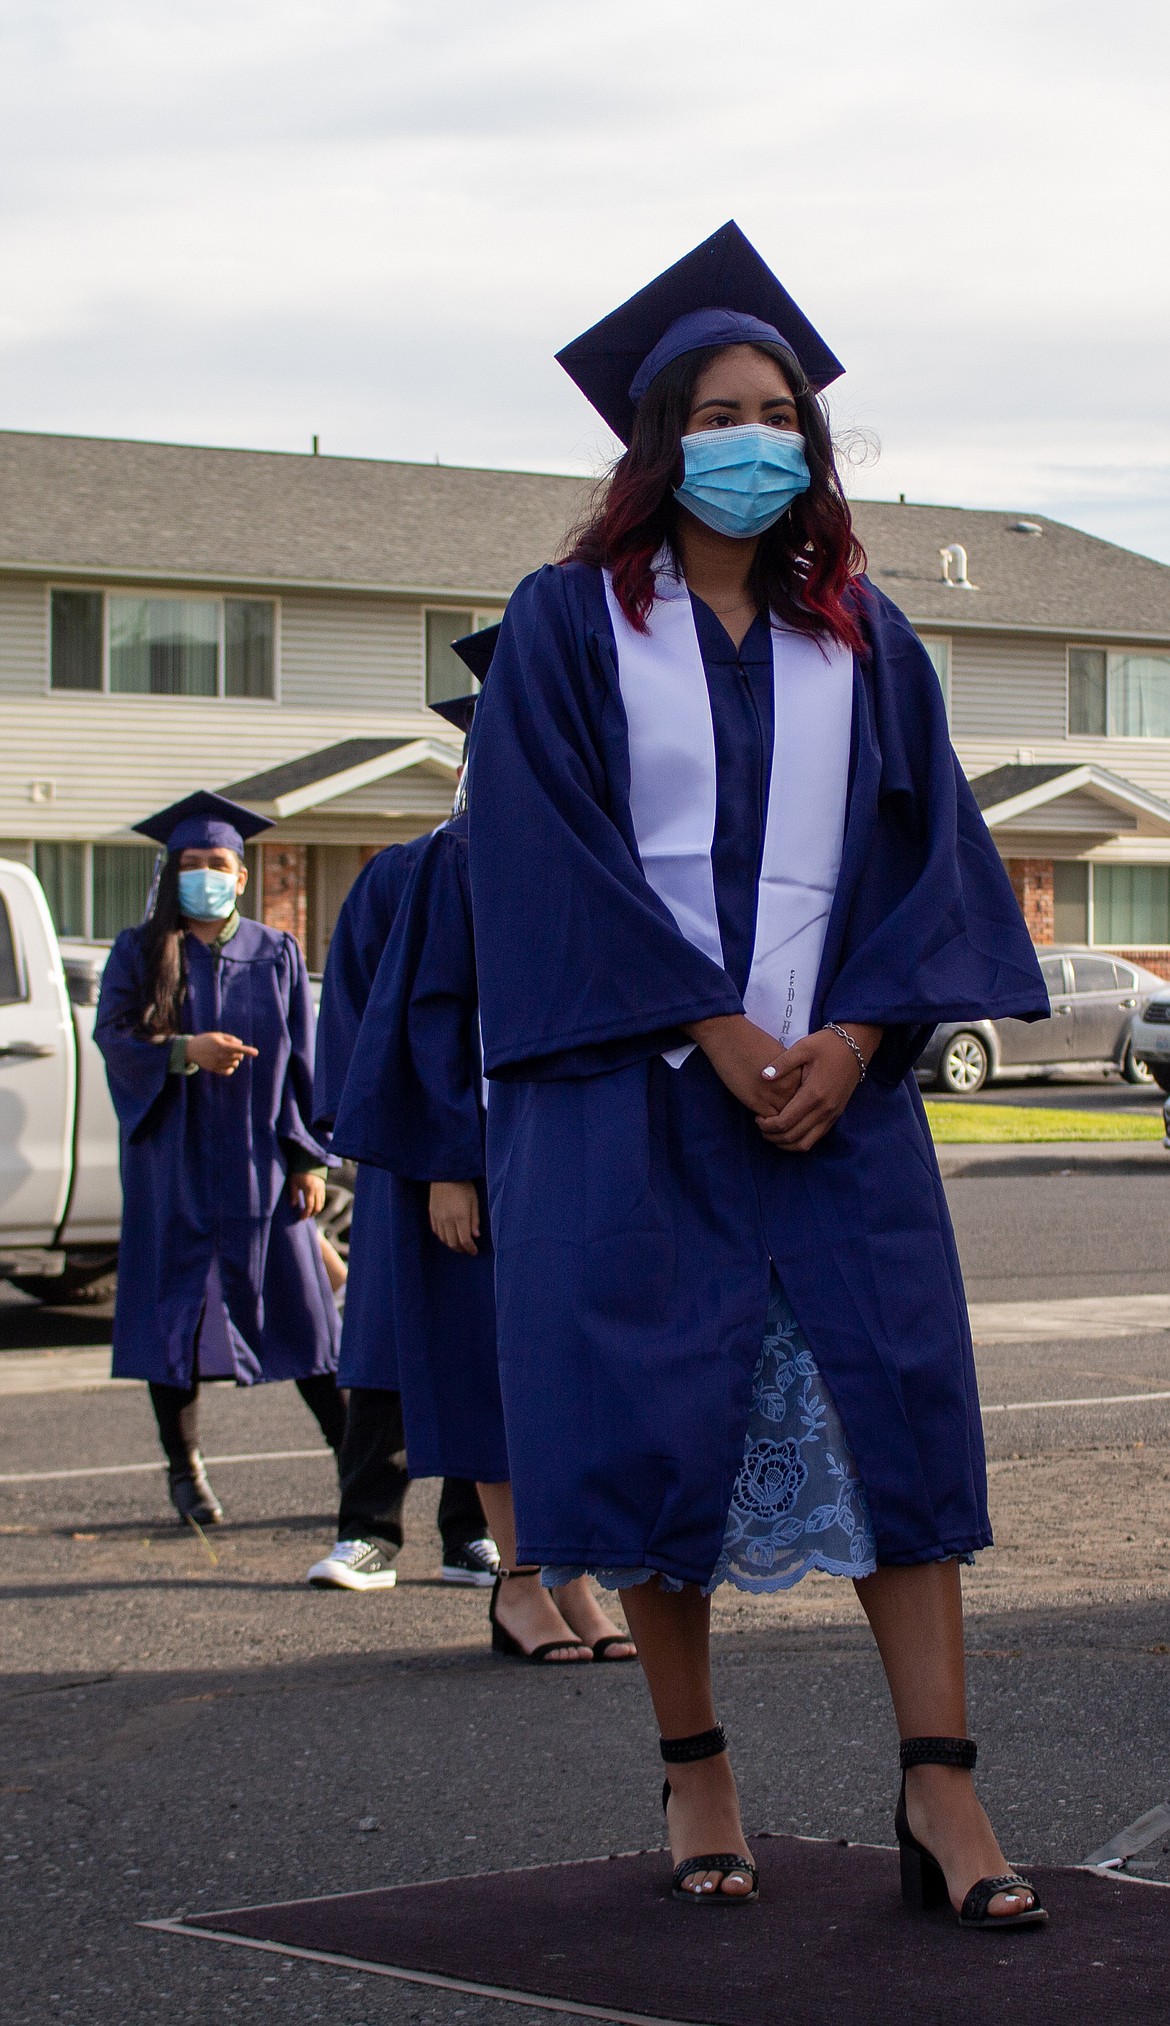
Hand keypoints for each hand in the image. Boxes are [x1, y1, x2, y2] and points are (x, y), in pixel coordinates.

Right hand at [186, 1031, 258, 1075]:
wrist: (191, 1049)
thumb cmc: (206, 1040)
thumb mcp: (217, 1035)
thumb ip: (230, 1039)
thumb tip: (240, 1044)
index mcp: (221, 1046)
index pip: (238, 1049)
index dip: (248, 1050)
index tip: (256, 1053)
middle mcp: (220, 1056)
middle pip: (238, 1057)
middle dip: (239, 1053)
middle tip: (233, 1049)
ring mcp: (217, 1064)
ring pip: (234, 1064)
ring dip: (235, 1060)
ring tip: (228, 1055)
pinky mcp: (214, 1069)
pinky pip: (228, 1071)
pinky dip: (231, 1068)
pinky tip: (228, 1064)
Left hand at [289, 1172, 326, 1219]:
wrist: (308, 1161)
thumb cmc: (298, 1172)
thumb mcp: (293, 1183)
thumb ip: (294, 1195)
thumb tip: (293, 1206)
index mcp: (309, 1190)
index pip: (309, 1206)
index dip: (306, 1213)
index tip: (301, 1218)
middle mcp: (317, 1190)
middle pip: (318, 1207)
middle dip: (312, 1214)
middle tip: (305, 1217)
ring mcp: (321, 1188)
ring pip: (321, 1203)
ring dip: (316, 1210)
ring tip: (309, 1213)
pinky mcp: (323, 1186)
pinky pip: (323, 1198)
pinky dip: (319, 1204)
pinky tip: (313, 1206)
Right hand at [429, 1180, 480, 1254]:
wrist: (446, 1173)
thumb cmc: (464, 1185)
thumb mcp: (474, 1201)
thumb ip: (475, 1220)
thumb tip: (476, 1236)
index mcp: (460, 1216)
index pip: (465, 1240)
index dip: (470, 1249)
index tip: (475, 1252)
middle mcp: (447, 1219)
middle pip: (453, 1243)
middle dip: (461, 1249)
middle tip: (468, 1250)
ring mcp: (438, 1217)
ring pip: (444, 1239)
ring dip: (452, 1244)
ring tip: (459, 1244)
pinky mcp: (432, 1214)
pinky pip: (436, 1231)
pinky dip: (443, 1237)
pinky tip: (449, 1235)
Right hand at [684, 1015, 799, 1115]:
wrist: (731, 1036)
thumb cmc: (752, 1042)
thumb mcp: (780, 1056)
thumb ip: (789, 1073)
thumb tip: (790, 1090)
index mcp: (797, 1071)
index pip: (805, 1097)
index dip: (798, 1103)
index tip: (792, 1105)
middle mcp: (789, 1084)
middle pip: (797, 1110)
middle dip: (791, 1115)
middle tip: (782, 1117)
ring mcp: (774, 1094)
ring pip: (783, 1118)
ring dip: (779, 1122)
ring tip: (772, 1123)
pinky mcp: (757, 1101)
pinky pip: (768, 1120)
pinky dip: (766, 1123)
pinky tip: (760, 1118)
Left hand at [755, 1023, 881, 1152]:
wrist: (856, 1046)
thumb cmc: (827, 1045)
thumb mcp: (803, 1047)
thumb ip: (782, 1063)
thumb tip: (762, 1076)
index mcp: (813, 1094)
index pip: (784, 1122)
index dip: (767, 1125)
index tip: (757, 1118)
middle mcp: (824, 1109)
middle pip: (793, 1137)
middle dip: (772, 1136)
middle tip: (760, 1126)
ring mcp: (832, 1115)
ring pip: (805, 1143)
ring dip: (786, 1143)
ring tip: (772, 1132)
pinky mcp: (836, 1115)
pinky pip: (816, 1137)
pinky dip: (799, 1140)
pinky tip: (788, 1131)